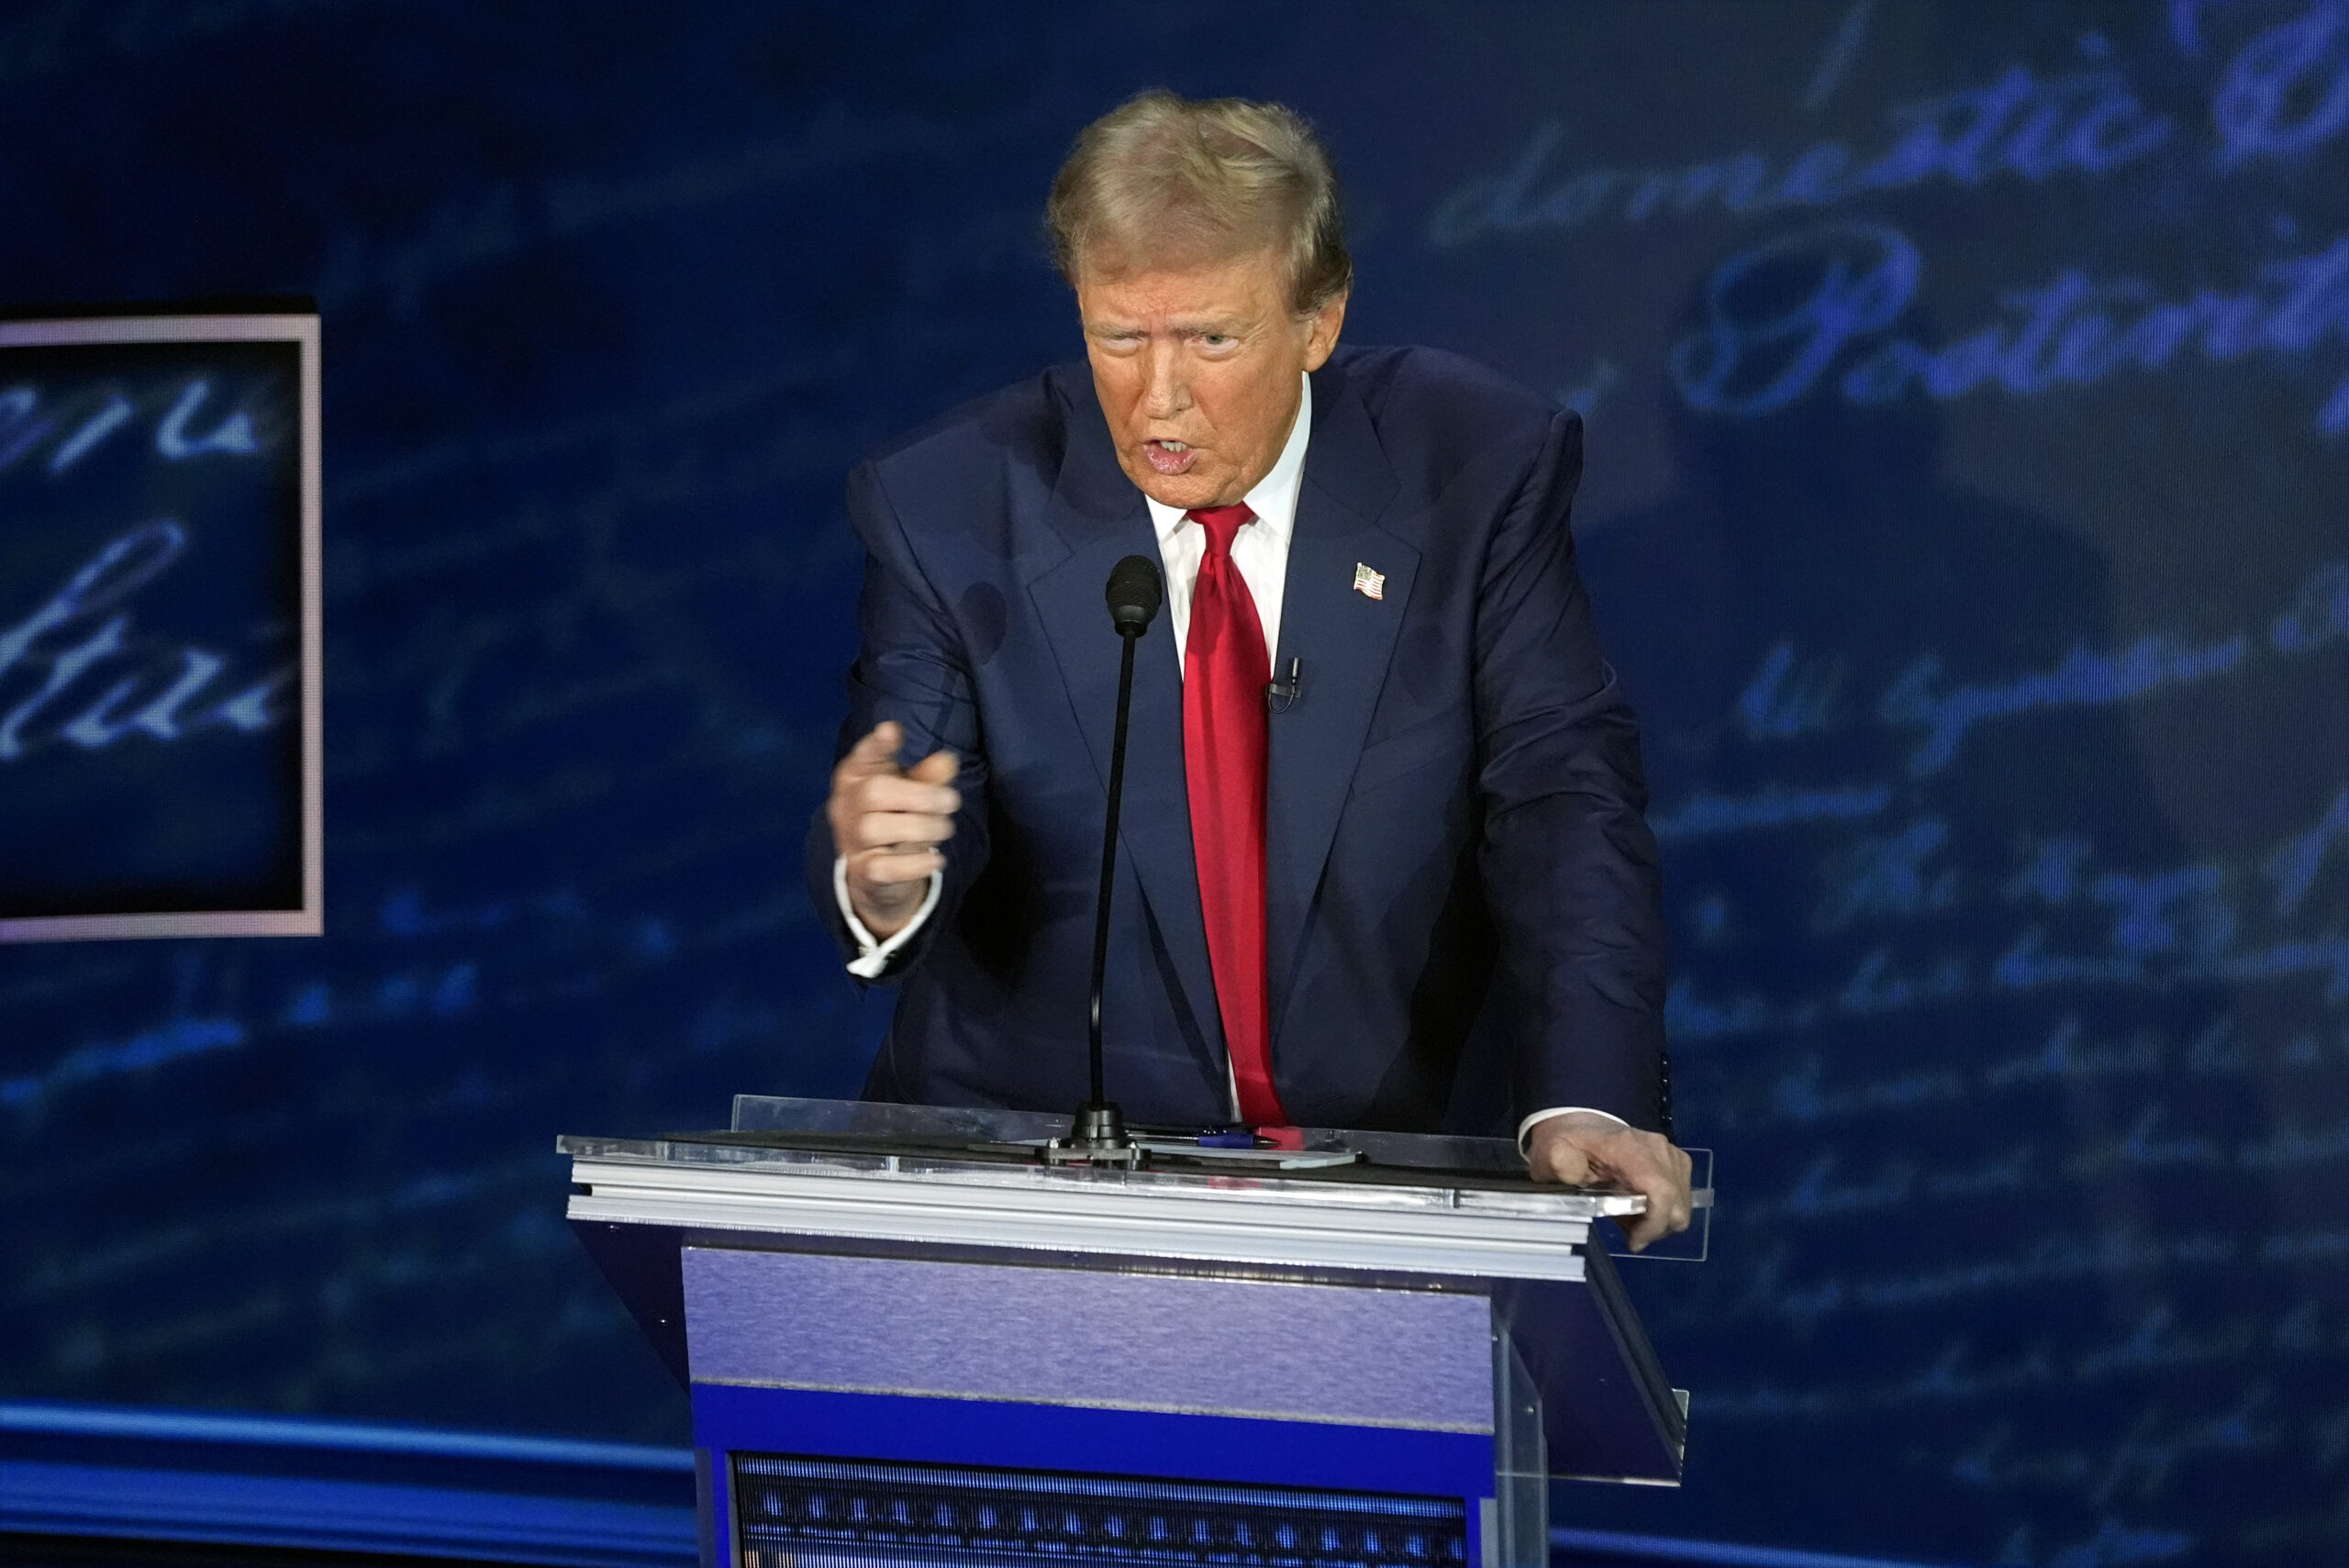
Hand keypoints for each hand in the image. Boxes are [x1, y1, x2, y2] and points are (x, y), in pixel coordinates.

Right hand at [827, 721, 960, 939]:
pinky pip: (883, 868)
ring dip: (922, 827)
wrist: (878, 873)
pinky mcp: (863, 871)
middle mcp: (847, 805)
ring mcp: (851, 840)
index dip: (877, 744)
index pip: (863, 756)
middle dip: (919, 795)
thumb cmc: (896, 816)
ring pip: (876, 829)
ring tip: (946, 828)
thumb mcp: (913, 792)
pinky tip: (938, 859)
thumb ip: (929, 777)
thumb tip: (947, 761)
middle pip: (873, 792)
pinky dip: (914, 864)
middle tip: (952, 801)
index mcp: (857, 776)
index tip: (892, 731)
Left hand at [1527, 1111, 1693, 1251]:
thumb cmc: (1568, 1144)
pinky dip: (1665, 1209)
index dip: (1654, 1224)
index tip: (1634, 1242)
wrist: (1580, 1124)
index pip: (1662, 1192)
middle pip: (1678, 1204)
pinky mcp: (1676, 1160)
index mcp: (1630, 1149)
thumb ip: (1562, 1164)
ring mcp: (1671, 1154)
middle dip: (1655, 1228)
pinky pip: (1682, 1194)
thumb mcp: (1553, 1153)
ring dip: (1660, 1220)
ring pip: (1682, 1204)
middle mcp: (1659, 1149)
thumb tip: (1576, 1173)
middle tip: (1629, 1233)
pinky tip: (1640, 1206)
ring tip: (1632, 1219)